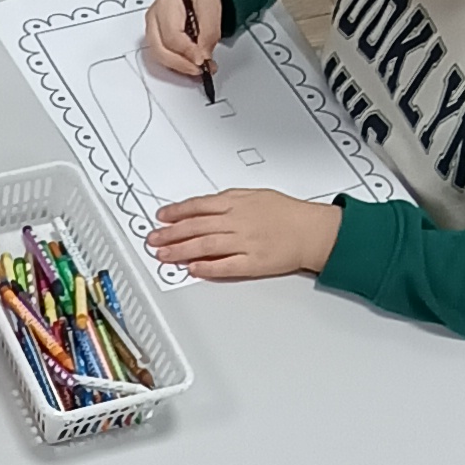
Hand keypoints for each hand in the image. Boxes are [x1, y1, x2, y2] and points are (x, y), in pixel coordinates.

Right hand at [145, 0, 223, 81]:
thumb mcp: (211, 12)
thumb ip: (207, 36)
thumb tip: (202, 58)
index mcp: (167, 4)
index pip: (172, 36)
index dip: (187, 52)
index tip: (202, 61)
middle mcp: (153, 17)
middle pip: (160, 50)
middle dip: (181, 64)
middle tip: (199, 69)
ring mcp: (150, 29)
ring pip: (159, 56)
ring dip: (179, 66)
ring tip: (197, 68)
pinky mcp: (153, 39)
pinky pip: (161, 57)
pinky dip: (176, 64)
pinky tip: (189, 64)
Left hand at [148, 188, 340, 279]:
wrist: (311, 231)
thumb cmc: (287, 213)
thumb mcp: (256, 195)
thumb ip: (229, 200)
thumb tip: (205, 206)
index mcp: (237, 203)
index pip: (199, 206)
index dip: (176, 212)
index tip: (161, 217)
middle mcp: (238, 222)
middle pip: (196, 227)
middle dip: (171, 233)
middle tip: (153, 240)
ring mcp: (245, 243)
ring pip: (205, 245)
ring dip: (181, 250)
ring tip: (164, 255)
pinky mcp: (253, 263)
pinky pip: (225, 265)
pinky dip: (207, 267)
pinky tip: (192, 268)